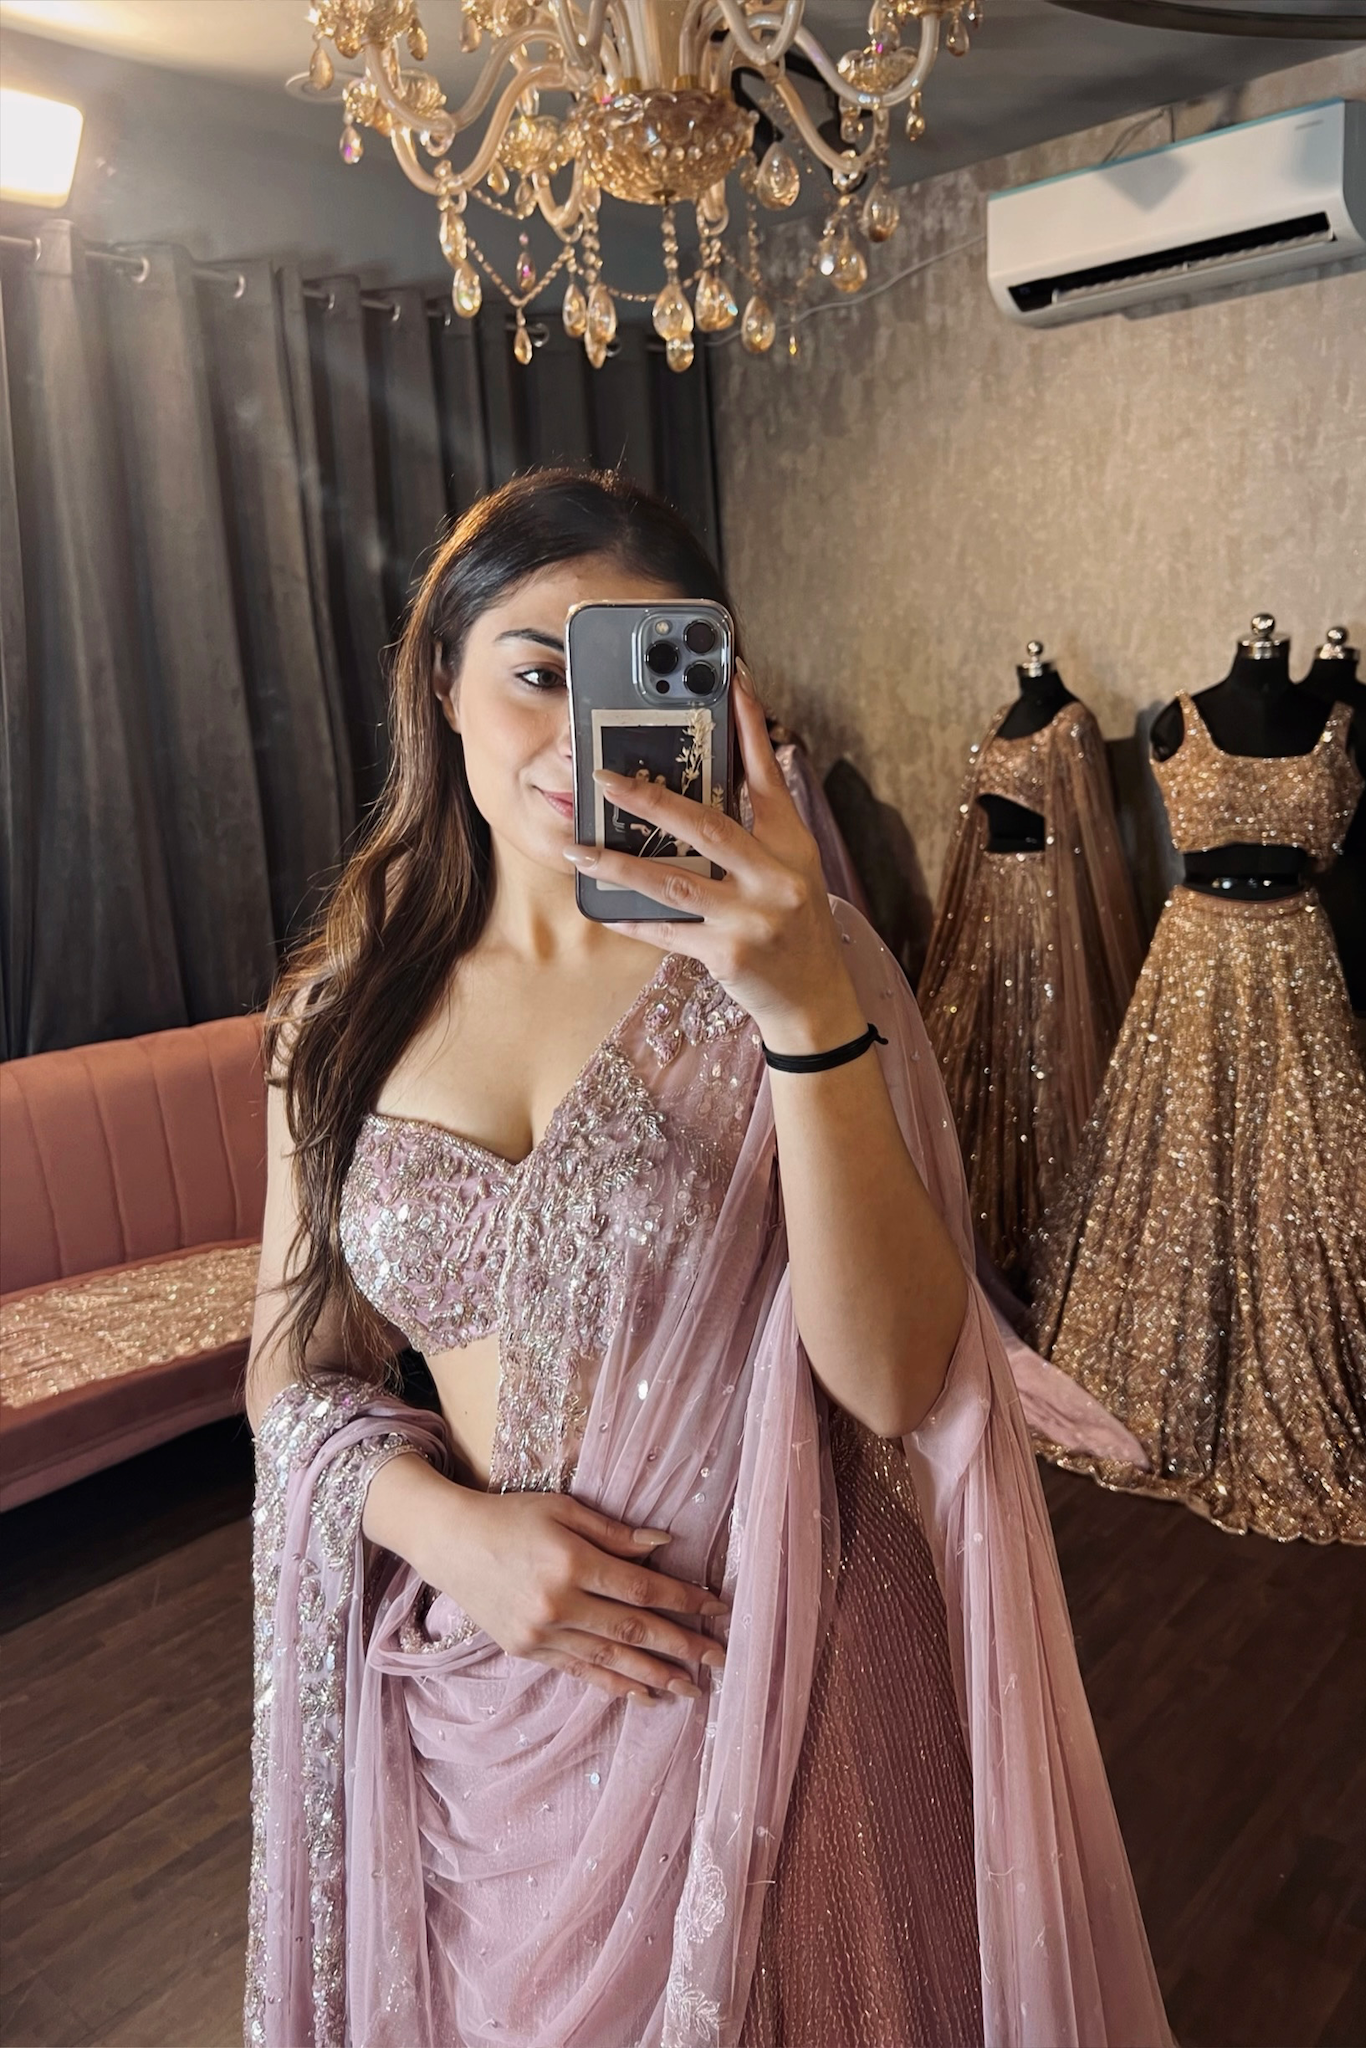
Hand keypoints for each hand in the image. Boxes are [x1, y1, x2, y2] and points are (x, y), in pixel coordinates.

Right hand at [418, 1480, 728, 1702]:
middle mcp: (559, 1604)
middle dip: (683, 1647)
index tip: (718, 1609)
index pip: (643, 1588)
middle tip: (721, 1661)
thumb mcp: (564, 1509)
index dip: (685, 1601)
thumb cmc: (510, 1515)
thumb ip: (616, 1532)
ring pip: (611, 1659)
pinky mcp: (527, 1650)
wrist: (448, 1542)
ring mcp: (541, 1633)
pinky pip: (580, 1671)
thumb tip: (666, 1545)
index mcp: (572, 1562)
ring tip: (692, 1690)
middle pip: (634, 1630)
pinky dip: (614, 1684)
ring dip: (655, 1676)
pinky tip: (642, 1695)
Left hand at [564, 661, 864, 1053]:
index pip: (768, 775)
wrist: (817, 1001)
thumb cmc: (798, 927)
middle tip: (604, 778)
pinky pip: (667, 931)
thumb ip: (762, 827)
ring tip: (578, 849)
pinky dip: (632, 919)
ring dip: (619, 864)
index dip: (750, 726)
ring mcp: (753, 917)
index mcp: (792, 845)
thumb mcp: (793, 869)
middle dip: (651, 798)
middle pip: (706, 825)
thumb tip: (730, 773)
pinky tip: (601, 906)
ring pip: (673, 882)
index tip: (732, 679)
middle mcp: (776, 876)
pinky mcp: (729, 954)